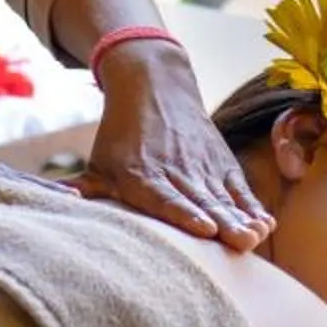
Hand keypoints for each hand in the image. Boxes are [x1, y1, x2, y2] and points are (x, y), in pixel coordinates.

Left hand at [74, 38, 273, 248]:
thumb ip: (86, 188)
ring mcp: (201, 164)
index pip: (164, 197)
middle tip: (240, 241)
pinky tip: (265, 223)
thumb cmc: (121, 135)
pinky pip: (238, 186)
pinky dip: (251, 204)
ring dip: (240, 217)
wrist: (154, 85)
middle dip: (222, 221)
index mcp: (141, 173)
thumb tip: (61, 202)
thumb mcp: (101, 160)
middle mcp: (174, 169)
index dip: (184, 213)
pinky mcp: (220, 161)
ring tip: (255, 236)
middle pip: (200, 199)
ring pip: (222, 195)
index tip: (204, 229)